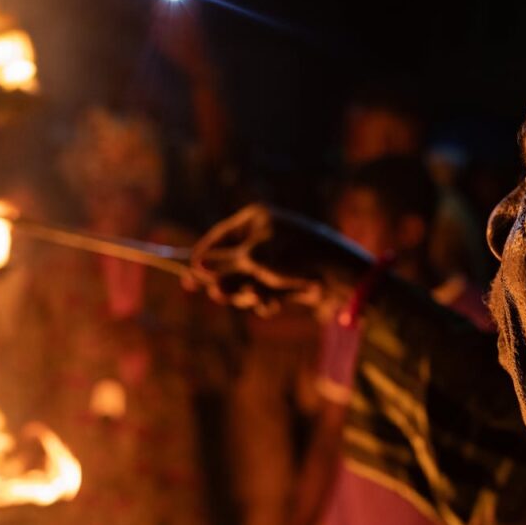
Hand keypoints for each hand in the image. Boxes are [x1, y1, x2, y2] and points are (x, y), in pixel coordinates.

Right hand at [191, 204, 364, 314]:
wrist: (339, 275)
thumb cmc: (295, 256)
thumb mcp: (254, 260)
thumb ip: (223, 265)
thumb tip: (195, 268)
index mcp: (255, 220)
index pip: (218, 238)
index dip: (202, 259)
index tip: (186, 279)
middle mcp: (264, 237)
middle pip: (230, 265)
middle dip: (229, 283)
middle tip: (220, 296)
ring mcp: (276, 259)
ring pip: (246, 283)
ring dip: (249, 295)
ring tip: (259, 298)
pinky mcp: (286, 279)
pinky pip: (264, 293)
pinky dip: (266, 300)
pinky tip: (274, 304)